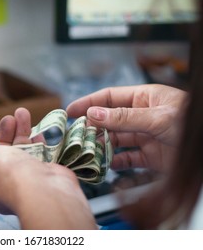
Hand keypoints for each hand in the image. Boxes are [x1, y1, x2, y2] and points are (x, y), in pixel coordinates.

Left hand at [0, 108, 96, 228]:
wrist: (38, 187)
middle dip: (5, 134)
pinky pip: (39, 155)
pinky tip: (37, 132)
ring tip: (23, 113)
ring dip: (22, 131)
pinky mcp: (44, 175)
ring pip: (21, 152)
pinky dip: (38, 142)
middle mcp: (4, 185)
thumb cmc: (3, 174)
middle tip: (8, 119)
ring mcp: (26, 181)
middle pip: (3, 155)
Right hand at [66, 84, 187, 171]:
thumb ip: (124, 117)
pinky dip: (115, 162)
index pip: (109, 97)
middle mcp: (142, 116)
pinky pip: (126, 159)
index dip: (88, 102)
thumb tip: (94, 113)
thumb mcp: (158, 117)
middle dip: (92, 127)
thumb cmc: (192, 124)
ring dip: (101, 145)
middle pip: (109, 120)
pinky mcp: (149, 157)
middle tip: (75, 135)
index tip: (70, 110)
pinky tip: (106, 164)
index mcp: (144, 98)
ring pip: (115, 140)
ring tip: (87, 151)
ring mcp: (145, 137)